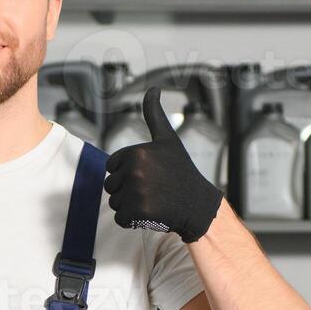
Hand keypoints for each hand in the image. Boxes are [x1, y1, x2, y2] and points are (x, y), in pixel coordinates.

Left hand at [103, 87, 222, 243]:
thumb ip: (154, 114)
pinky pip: (120, 219)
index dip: (127, 173)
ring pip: (115, 203)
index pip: (111, 167)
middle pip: (111, 186)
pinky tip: (152, 215)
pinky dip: (133, 222)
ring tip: (154, 202)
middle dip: (127, 191)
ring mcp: (137, 192)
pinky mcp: (139, 213)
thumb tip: (153, 87)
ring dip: (130, 207)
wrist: (199, 205)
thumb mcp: (168, 140)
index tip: (149, 175)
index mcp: (137, 152)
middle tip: (153, 191)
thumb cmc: (182, 172)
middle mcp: (135, 170)